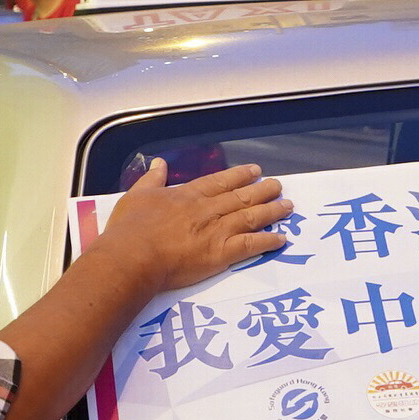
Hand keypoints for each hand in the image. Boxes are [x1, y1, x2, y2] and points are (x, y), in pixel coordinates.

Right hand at [86, 160, 292, 298]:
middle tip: (278, 185)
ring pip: (251, 217)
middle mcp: (207, 209)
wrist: (132, 256)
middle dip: (262, 190)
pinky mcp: (221, 253)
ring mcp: (217, 230)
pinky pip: (251, 245)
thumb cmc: (130, 229)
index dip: (239, 175)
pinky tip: (281, 239)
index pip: (220, 182)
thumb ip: (151, 179)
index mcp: (188, 195)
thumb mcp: (136, 196)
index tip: (255, 170)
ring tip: (288, 206)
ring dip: (272, 211)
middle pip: (241, 197)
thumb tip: (158, 163)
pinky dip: (268, 241)